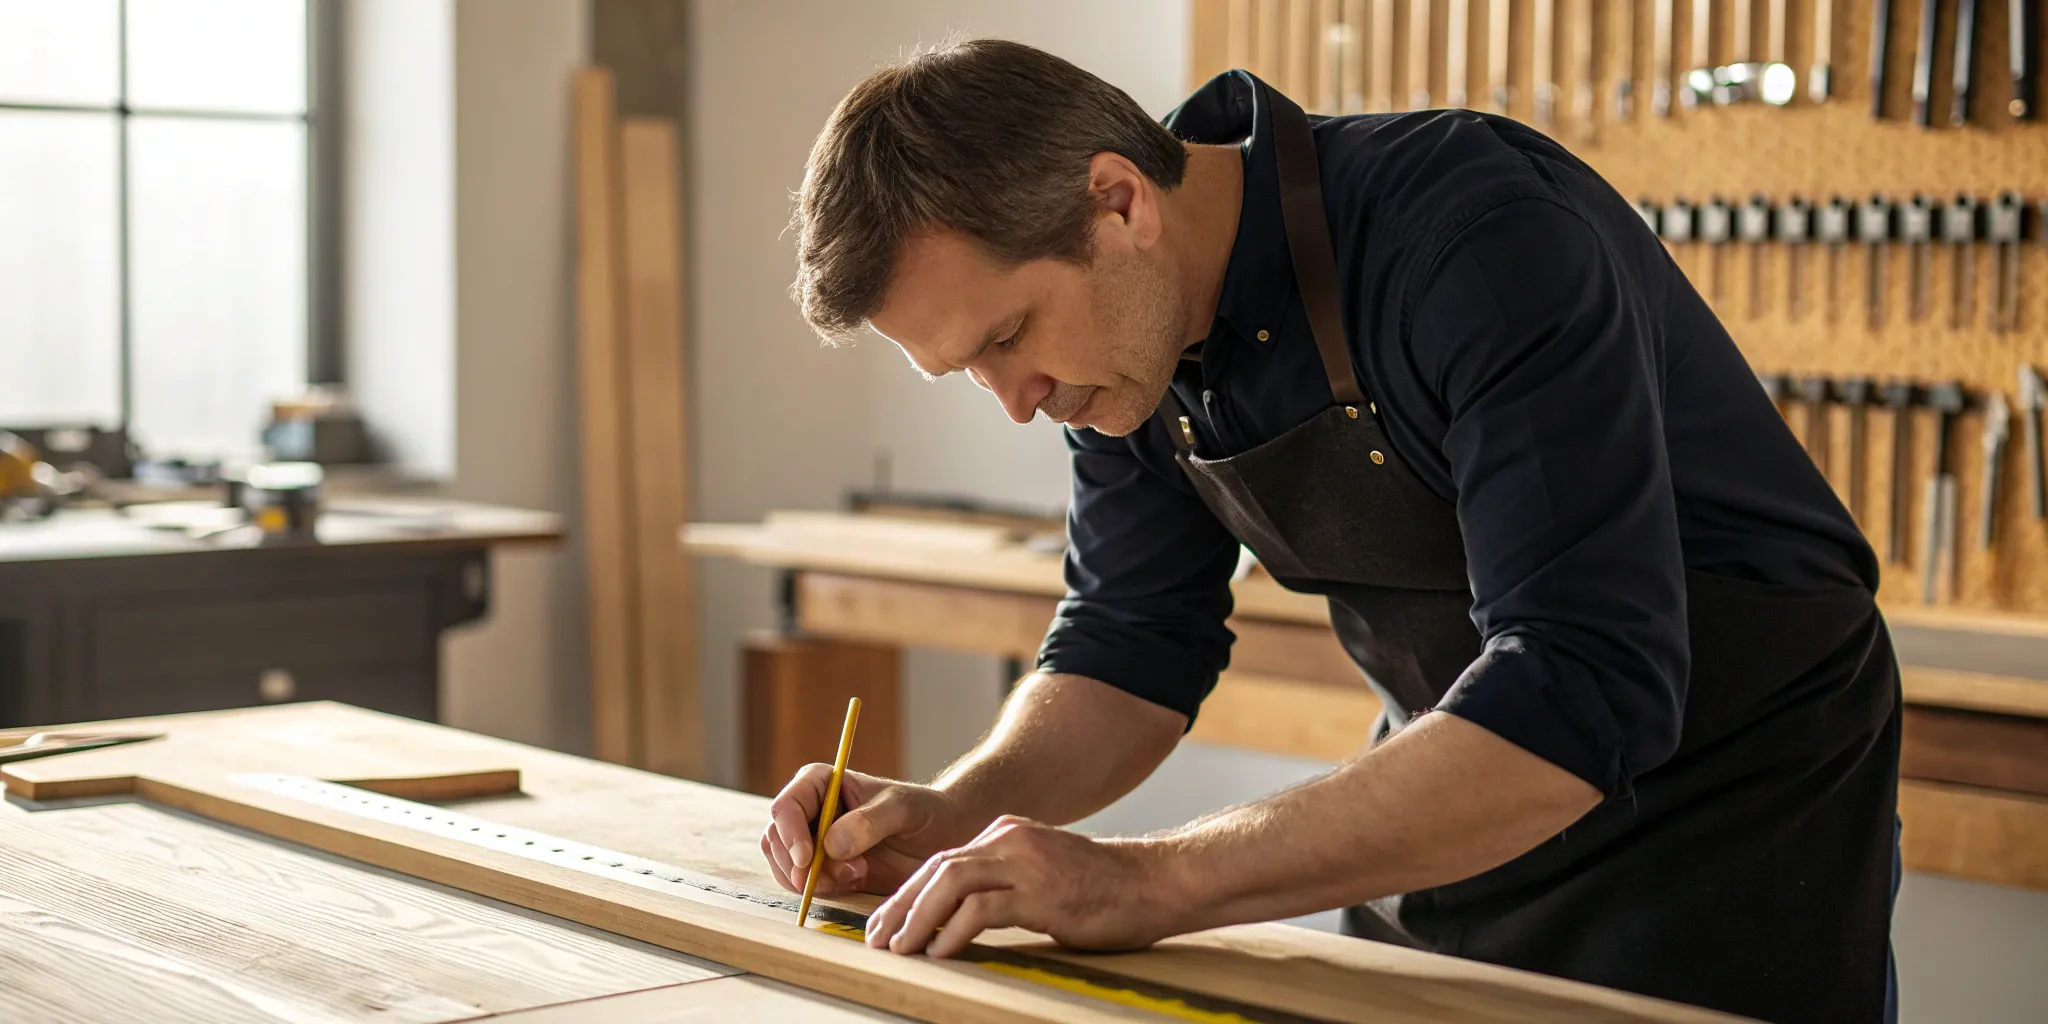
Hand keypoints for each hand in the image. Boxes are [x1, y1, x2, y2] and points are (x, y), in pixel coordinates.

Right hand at [760, 764, 976, 897]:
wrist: (940, 839)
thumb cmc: (923, 812)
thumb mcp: (903, 809)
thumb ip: (869, 822)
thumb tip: (830, 844)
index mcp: (820, 783)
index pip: (786, 806)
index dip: (790, 833)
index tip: (809, 859)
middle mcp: (809, 811)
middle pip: (778, 840)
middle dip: (805, 864)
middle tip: (850, 872)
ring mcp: (811, 842)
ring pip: (786, 866)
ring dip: (815, 879)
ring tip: (859, 873)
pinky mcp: (822, 870)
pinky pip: (801, 885)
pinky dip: (821, 890)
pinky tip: (854, 880)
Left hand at [862, 815, 1185, 958]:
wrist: (1155, 882)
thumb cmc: (1102, 890)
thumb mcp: (1043, 876)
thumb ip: (1004, 885)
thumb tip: (959, 920)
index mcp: (1007, 834)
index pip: (942, 862)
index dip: (907, 894)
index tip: (887, 925)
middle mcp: (1010, 839)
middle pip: (936, 868)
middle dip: (900, 906)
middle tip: (879, 940)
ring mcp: (1026, 862)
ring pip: (950, 882)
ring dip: (918, 918)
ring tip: (902, 949)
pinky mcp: (1041, 890)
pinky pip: (982, 909)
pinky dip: (954, 931)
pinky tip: (941, 953)